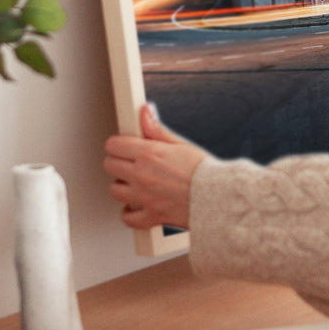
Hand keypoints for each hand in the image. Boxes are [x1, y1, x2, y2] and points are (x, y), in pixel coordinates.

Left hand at [103, 103, 208, 230]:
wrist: (218, 197)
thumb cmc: (204, 171)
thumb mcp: (180, 144)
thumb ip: (157, 129)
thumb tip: (145, 112)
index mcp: (149, 154)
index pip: (114, 145)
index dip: (118, 144)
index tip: (123, 146)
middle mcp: (142, 175)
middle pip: (109, 166)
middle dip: (117, 162)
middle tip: (129, 163)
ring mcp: (144, 197)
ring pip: (114, 191)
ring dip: (122, 186)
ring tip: (134, 183)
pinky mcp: (150, 216)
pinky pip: (128, 218)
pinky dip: (129, 213)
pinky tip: (136, 205)